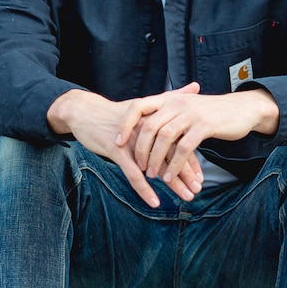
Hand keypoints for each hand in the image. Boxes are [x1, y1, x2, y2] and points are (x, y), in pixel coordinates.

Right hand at [47, 87, 204, 207]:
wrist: (85, 112)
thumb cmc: (116, 113)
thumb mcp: (144, 106)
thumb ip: (171, 97)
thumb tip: (196, 86)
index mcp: (157, 120)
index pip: (180, 142)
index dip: (191, 161)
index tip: (201, 178)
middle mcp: (148, 130)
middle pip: (173, 154)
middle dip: (187, 174)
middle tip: (198, 190)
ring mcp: (133, 141)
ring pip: (157, 165)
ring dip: (174, 183)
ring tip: (187, 197)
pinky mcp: (117, 150)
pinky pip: (133, 173)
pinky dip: (145, 188)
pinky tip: (155, 201)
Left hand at [116, 83, 279, 184]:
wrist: (241, 110)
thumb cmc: (211, 113)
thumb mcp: (185, 108)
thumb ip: (166, 115)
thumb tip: (144, 128)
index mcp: (169, 98)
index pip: (138, 106)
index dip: (125, 124)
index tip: (117, 142)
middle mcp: (178, 102)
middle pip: (149, 125)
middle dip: (140, 149)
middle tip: (138, 166)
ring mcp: (191, 113)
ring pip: (164, 137)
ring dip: (155, 159)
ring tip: (153, 175)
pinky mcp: (205, 126)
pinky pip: (184, 148)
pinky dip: (174, 165)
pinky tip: (171, 177)